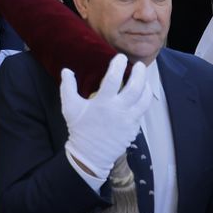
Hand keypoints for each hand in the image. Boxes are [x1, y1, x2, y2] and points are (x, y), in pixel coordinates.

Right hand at [60, 54, 153, 178]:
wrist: (90, 155)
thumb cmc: (79, 129)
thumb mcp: (69, 107)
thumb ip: (67, 87)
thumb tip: (66, 71)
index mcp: (103, 103)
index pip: (113, 79)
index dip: (117, 65)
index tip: (120, 57)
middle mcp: (118, 110)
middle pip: (135, 88)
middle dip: (140, 73)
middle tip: (140, 65)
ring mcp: (128, 120)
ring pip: (144, 100)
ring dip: (146, 87)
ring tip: (144, 79)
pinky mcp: (133, 128)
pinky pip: (142, 112)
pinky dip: (143, 102)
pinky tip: (140, 97)